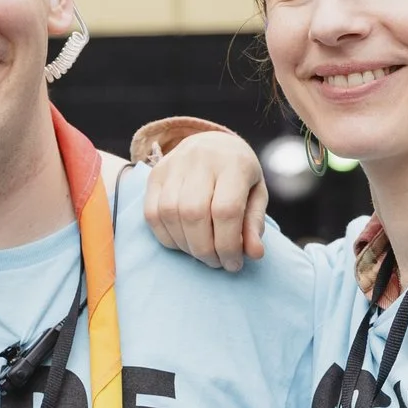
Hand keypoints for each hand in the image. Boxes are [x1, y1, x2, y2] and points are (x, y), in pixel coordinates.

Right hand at [143, 129, 265, 270]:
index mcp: (233, 163)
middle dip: (204, 249)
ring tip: (201, 252)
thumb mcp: (256, 194)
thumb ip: (254, 223)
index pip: (225, 210)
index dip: (228, 244)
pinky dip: (166, 237)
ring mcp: (173, 165)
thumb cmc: (238, 174)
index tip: (234, 264)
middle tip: (216, 262)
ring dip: (185, 245)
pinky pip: (151, 213)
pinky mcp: (154, 175)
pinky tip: (182, 243)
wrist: (212, 143)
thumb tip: (254, 254)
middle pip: (194, 214)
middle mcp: (200, 159)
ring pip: (169, 214)